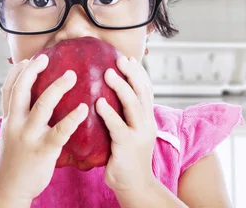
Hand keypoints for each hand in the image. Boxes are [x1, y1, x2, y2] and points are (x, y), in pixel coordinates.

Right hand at [0, 55, 88, 202]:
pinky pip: (60, 130)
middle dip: (32, 72)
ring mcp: (29, 136)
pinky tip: (82, 109)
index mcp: (9, 119)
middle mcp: (16, 124)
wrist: (10, 188)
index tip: (27, 59)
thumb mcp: (11, 135)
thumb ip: (19, 117)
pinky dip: (71, 118)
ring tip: (72, 75)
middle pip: (21, 90)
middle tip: (46, 58)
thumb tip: (31, 101)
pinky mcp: (43, 149)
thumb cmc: (15, 160)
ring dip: (57, 87)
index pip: (8, 89)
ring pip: (42, 105)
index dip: (16, 73)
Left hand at [95, 56, 157, 193]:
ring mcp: (139, 134)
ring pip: (133, 105)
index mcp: (146, 118)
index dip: (139, 73)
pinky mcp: (128, 146)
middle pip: (143, 92)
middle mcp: (146, 123)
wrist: (134, 186)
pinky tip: (99, 102)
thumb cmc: (125, 158)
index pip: (146, 89)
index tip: (128, 58)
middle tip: (120, 59)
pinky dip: (109, 112)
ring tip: (108, 73)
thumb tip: (104, 96)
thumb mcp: (128, 132)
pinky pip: (118, 126)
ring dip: (121, 87)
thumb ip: (122, 115)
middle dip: (133, 73)